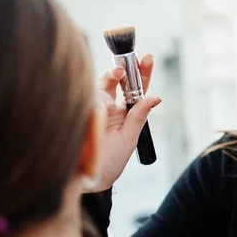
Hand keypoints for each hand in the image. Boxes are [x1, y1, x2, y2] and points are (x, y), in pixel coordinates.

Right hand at [84, 54, 161, 192]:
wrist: (87, 180)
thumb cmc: (110, 162)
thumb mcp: (129, 139)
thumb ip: (139, 117)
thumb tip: (156, 97)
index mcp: (125, 113)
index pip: (136, 89)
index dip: (142, 73)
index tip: (148, 58)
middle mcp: (110, 106)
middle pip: (118, 80)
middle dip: (126, 67)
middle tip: (134, 57)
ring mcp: (94, 107)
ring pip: (102, 83)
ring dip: (111, 75)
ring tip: (117, 72)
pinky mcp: (80, 110)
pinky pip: (87, 95)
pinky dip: (96, 91)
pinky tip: (100, 95)